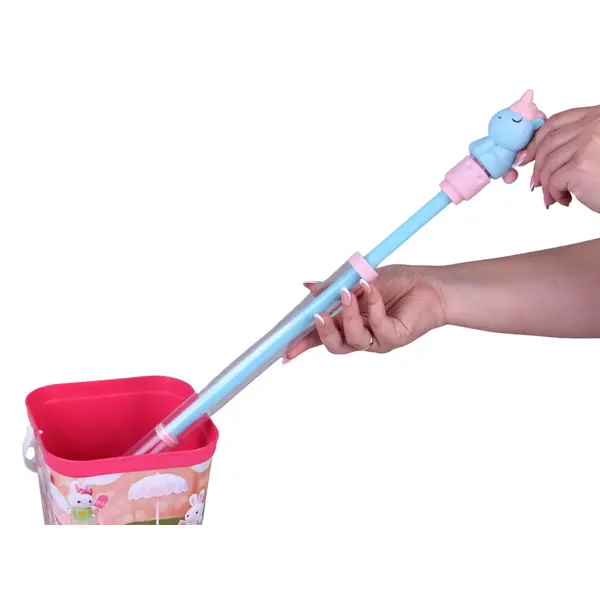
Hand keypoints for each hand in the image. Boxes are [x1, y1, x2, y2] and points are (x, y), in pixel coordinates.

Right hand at [284, 265, 444, 359]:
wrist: (431, 284)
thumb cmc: (398, 283)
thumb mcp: (357, 280)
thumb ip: (333, 287)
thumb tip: (308, 287)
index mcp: (348, 323)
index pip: (320, 337)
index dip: (301, 343)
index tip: (284, 349)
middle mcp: (361, 335)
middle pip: (334, 346)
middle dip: (321, 334)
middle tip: (316, 315)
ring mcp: (378, 339)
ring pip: (353, 339)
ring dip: (347, 315)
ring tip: (348, 292)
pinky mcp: (395, 336)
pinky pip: (377, 326)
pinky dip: (372, 304)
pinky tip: (371, 287)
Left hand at [517, 105, 599, 211]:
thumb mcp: (599, 149)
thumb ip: (580, 144)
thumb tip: (541, 156)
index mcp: (597, 117)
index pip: (557, 122)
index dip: (537, 140)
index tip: (528, 156)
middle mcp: (593, 126)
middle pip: (548, 143)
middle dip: (537, 166)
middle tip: (535, 183)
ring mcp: (586, 144)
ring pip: (549, 164)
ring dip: (547, 185)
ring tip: (553, 197)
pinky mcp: (581, 166)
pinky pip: (553, 181)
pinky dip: (554, 193)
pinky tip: (565, 200)